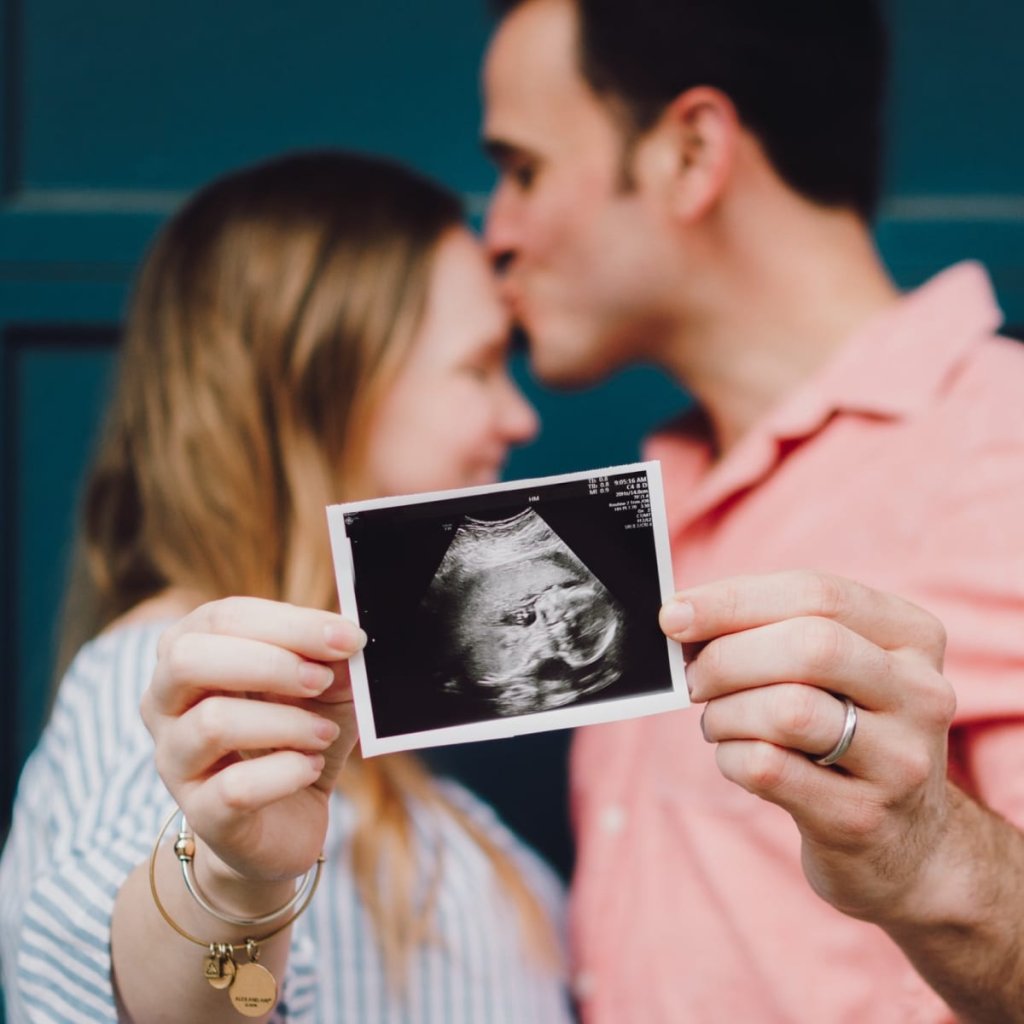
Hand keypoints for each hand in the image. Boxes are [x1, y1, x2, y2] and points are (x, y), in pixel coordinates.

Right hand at [142, 597, 365, 896]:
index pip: (222, 618)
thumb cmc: (297, 735)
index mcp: (189, 653)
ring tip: (324, 732)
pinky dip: (287, 772)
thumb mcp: (324, 687)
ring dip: (286, 722)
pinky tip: (311, 768)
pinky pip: (235, 788)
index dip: (290, 623)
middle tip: (322, 680)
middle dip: (269, 663)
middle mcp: (164, 703)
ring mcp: (175, 761)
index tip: (347, 637)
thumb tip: (346, 641)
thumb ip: (331, 659)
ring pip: (212, 723)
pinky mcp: (201, 814)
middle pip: (188, 659)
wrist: (286, 822)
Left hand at [660, 571, 955, 924]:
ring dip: (725, 712)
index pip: (817, 594)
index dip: (733, 600)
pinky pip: (769, 768)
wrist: (906, 845)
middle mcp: (921, 694)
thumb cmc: (844, 730)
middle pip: (809, 647)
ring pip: (788, 710)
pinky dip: (730, 757)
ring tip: (718, 721)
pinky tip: (735, 757)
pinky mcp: (862, 818)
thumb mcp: (834, 671)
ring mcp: (900, 761)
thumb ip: (770, 629)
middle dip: (727, 657)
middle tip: (694, 677)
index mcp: (912, 637)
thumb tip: (683, 613)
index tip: (674, 614)